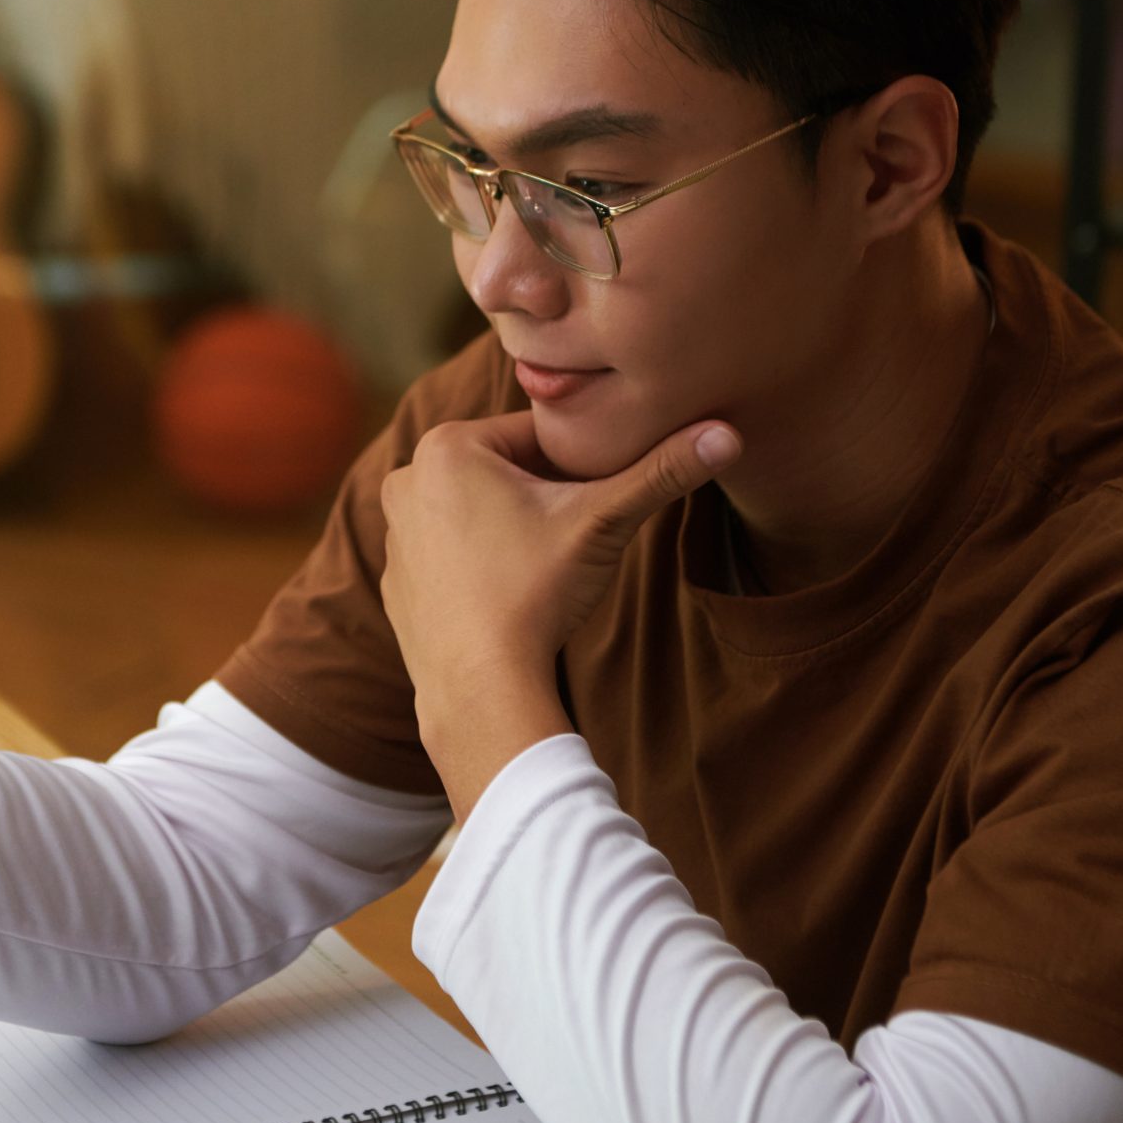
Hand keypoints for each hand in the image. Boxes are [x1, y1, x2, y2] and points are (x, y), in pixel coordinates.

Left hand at [378, 412, 736, 816]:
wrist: (480, 687)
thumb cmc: (535, 594)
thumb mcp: (603, 522)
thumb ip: (660, 473)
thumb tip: (727, 435)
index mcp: (447, 445)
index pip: (538, 438)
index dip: (579, 473)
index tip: (590, 511)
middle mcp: (406, 478)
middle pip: (506, 474)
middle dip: (543, 502)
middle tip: (566, 546)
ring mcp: (394, 533)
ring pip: (480, 514)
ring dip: (513, 532)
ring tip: (537, 575)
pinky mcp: (394, 580)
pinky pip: (453, 556)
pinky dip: (482, 569)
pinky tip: (508, 599)